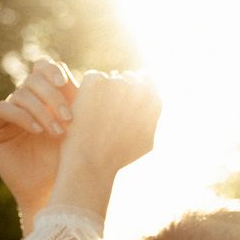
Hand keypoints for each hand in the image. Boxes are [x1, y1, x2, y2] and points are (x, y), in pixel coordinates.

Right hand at [0, 60, 77, 232]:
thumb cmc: (71, 156)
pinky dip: (23, 117)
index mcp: (45, 94)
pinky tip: (38, 130)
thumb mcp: (80, 126)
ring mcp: (8, 112)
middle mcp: (25, 99)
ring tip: (57, 132)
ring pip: (20, 95)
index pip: (43, 68)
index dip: (51, 71)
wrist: (53, 186)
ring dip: (42, 112)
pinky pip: (3, 109)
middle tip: (69, 118)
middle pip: (33, 79)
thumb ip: (83, 101)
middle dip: (52, 97)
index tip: (65, 83)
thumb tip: (100, 76)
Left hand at [50, 71, 161, 218]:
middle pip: (127, 77)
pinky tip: (86, 111)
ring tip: (96, 116)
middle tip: (106, 112)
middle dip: (118, 90)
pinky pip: (92, 78)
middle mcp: (139, 87)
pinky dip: (87, 91)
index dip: (134, 90)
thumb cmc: (118, 156)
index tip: (123, 103)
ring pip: (109, 79)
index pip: (146, 79)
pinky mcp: (95, 80)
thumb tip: (154, 104)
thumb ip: (152, 119)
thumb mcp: (147, 141)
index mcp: (153, 99)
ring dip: (103, 91)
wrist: (92, 162)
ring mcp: (117, 81)